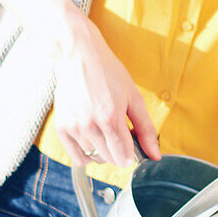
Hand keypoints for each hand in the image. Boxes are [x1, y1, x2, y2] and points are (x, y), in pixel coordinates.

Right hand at [52, 17, 160, 166]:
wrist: (79, 56)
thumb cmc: (108, 73)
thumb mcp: (133, 98)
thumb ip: (146, 129)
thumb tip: (155, 155)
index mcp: (111, 118)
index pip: (124, 156)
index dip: (133, 154)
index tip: (133, 143)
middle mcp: (90, 126)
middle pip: (111, 159)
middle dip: (120, 150)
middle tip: (120, 131)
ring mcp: (74, 128)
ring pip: (94, 158)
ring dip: (104, 151)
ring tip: (105, 130)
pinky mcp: (61, 128)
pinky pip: (77, 157)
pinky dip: (88, 155)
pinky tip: (94, 140)